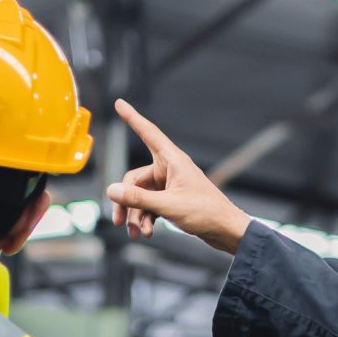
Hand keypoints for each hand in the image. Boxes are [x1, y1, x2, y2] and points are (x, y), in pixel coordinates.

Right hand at [104, 99, 253, 253]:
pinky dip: (144, 218)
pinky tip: (145, 233)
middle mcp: (169, 169)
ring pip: (140, 196)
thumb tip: (112, 190)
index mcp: (173, 160)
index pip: (148, 132)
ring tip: (137, 233)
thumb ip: (138, 198)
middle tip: (119, 221)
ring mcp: (169, 185)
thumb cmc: (206, 213)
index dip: (132, 117)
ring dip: (136, 215)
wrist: (225, 231)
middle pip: (134, 179)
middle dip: (126, 201)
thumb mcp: (168, 205)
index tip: (120, 103)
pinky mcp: (171, 199)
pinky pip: (149, 205)